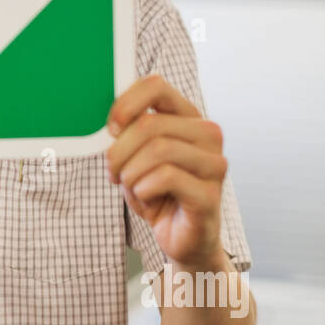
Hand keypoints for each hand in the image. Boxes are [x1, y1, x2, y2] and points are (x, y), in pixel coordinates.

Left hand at [105, 74, 226, 269]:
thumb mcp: (135, 157)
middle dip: (119, 152)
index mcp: (188, 117)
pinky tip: (147, 199)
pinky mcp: (210, 193)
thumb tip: (110, 121)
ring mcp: (214, 163)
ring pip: (158, 150)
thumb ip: (128, 133)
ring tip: (133, 188)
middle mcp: (207, 134)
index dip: (126, 103)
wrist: (180, 238)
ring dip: (131, 173)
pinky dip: (144, 190)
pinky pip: (166, 177)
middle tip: (113, 173)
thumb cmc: (157, 193)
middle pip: (149, 124)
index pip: (156, 86)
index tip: (111, 129)